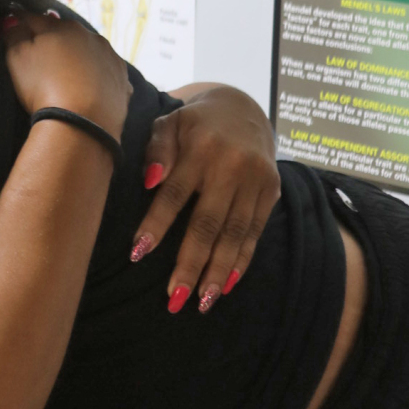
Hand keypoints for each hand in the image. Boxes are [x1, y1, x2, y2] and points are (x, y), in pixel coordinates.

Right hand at [0, 12, 131, 140]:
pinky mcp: (123, 83)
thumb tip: (11, 19)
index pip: (35, 18)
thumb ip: (13, 35)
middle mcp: (90, 36)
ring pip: (90, 52)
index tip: (11, 26)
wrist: (82, 125)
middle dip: (53, 39)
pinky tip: (89, 91)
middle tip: (40, 54)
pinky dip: (97, 79)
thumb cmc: (43, 87)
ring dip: (78, 57)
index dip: (20, 22)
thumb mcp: (17, 59)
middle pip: (66, 33)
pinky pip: (107, 75)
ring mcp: (110, 59)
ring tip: (67, 74)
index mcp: (62, 27)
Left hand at [130, 85, 280, 313]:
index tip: (137, 254)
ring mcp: (256, 180)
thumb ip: (157, 149)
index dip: (156, 225)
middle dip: (191, 263)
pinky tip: (226, 284)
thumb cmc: (192, 123)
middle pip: (207, 223)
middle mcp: (232, 167)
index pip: (174, 194)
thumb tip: (149, 180)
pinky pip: (255, 232)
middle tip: (174, 297)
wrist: (243, 108)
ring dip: (217, 271)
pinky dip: (241, 260)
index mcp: (200, 149)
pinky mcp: (271, 191)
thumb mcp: (168, 123)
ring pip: (235, 233)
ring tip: (201, 301)